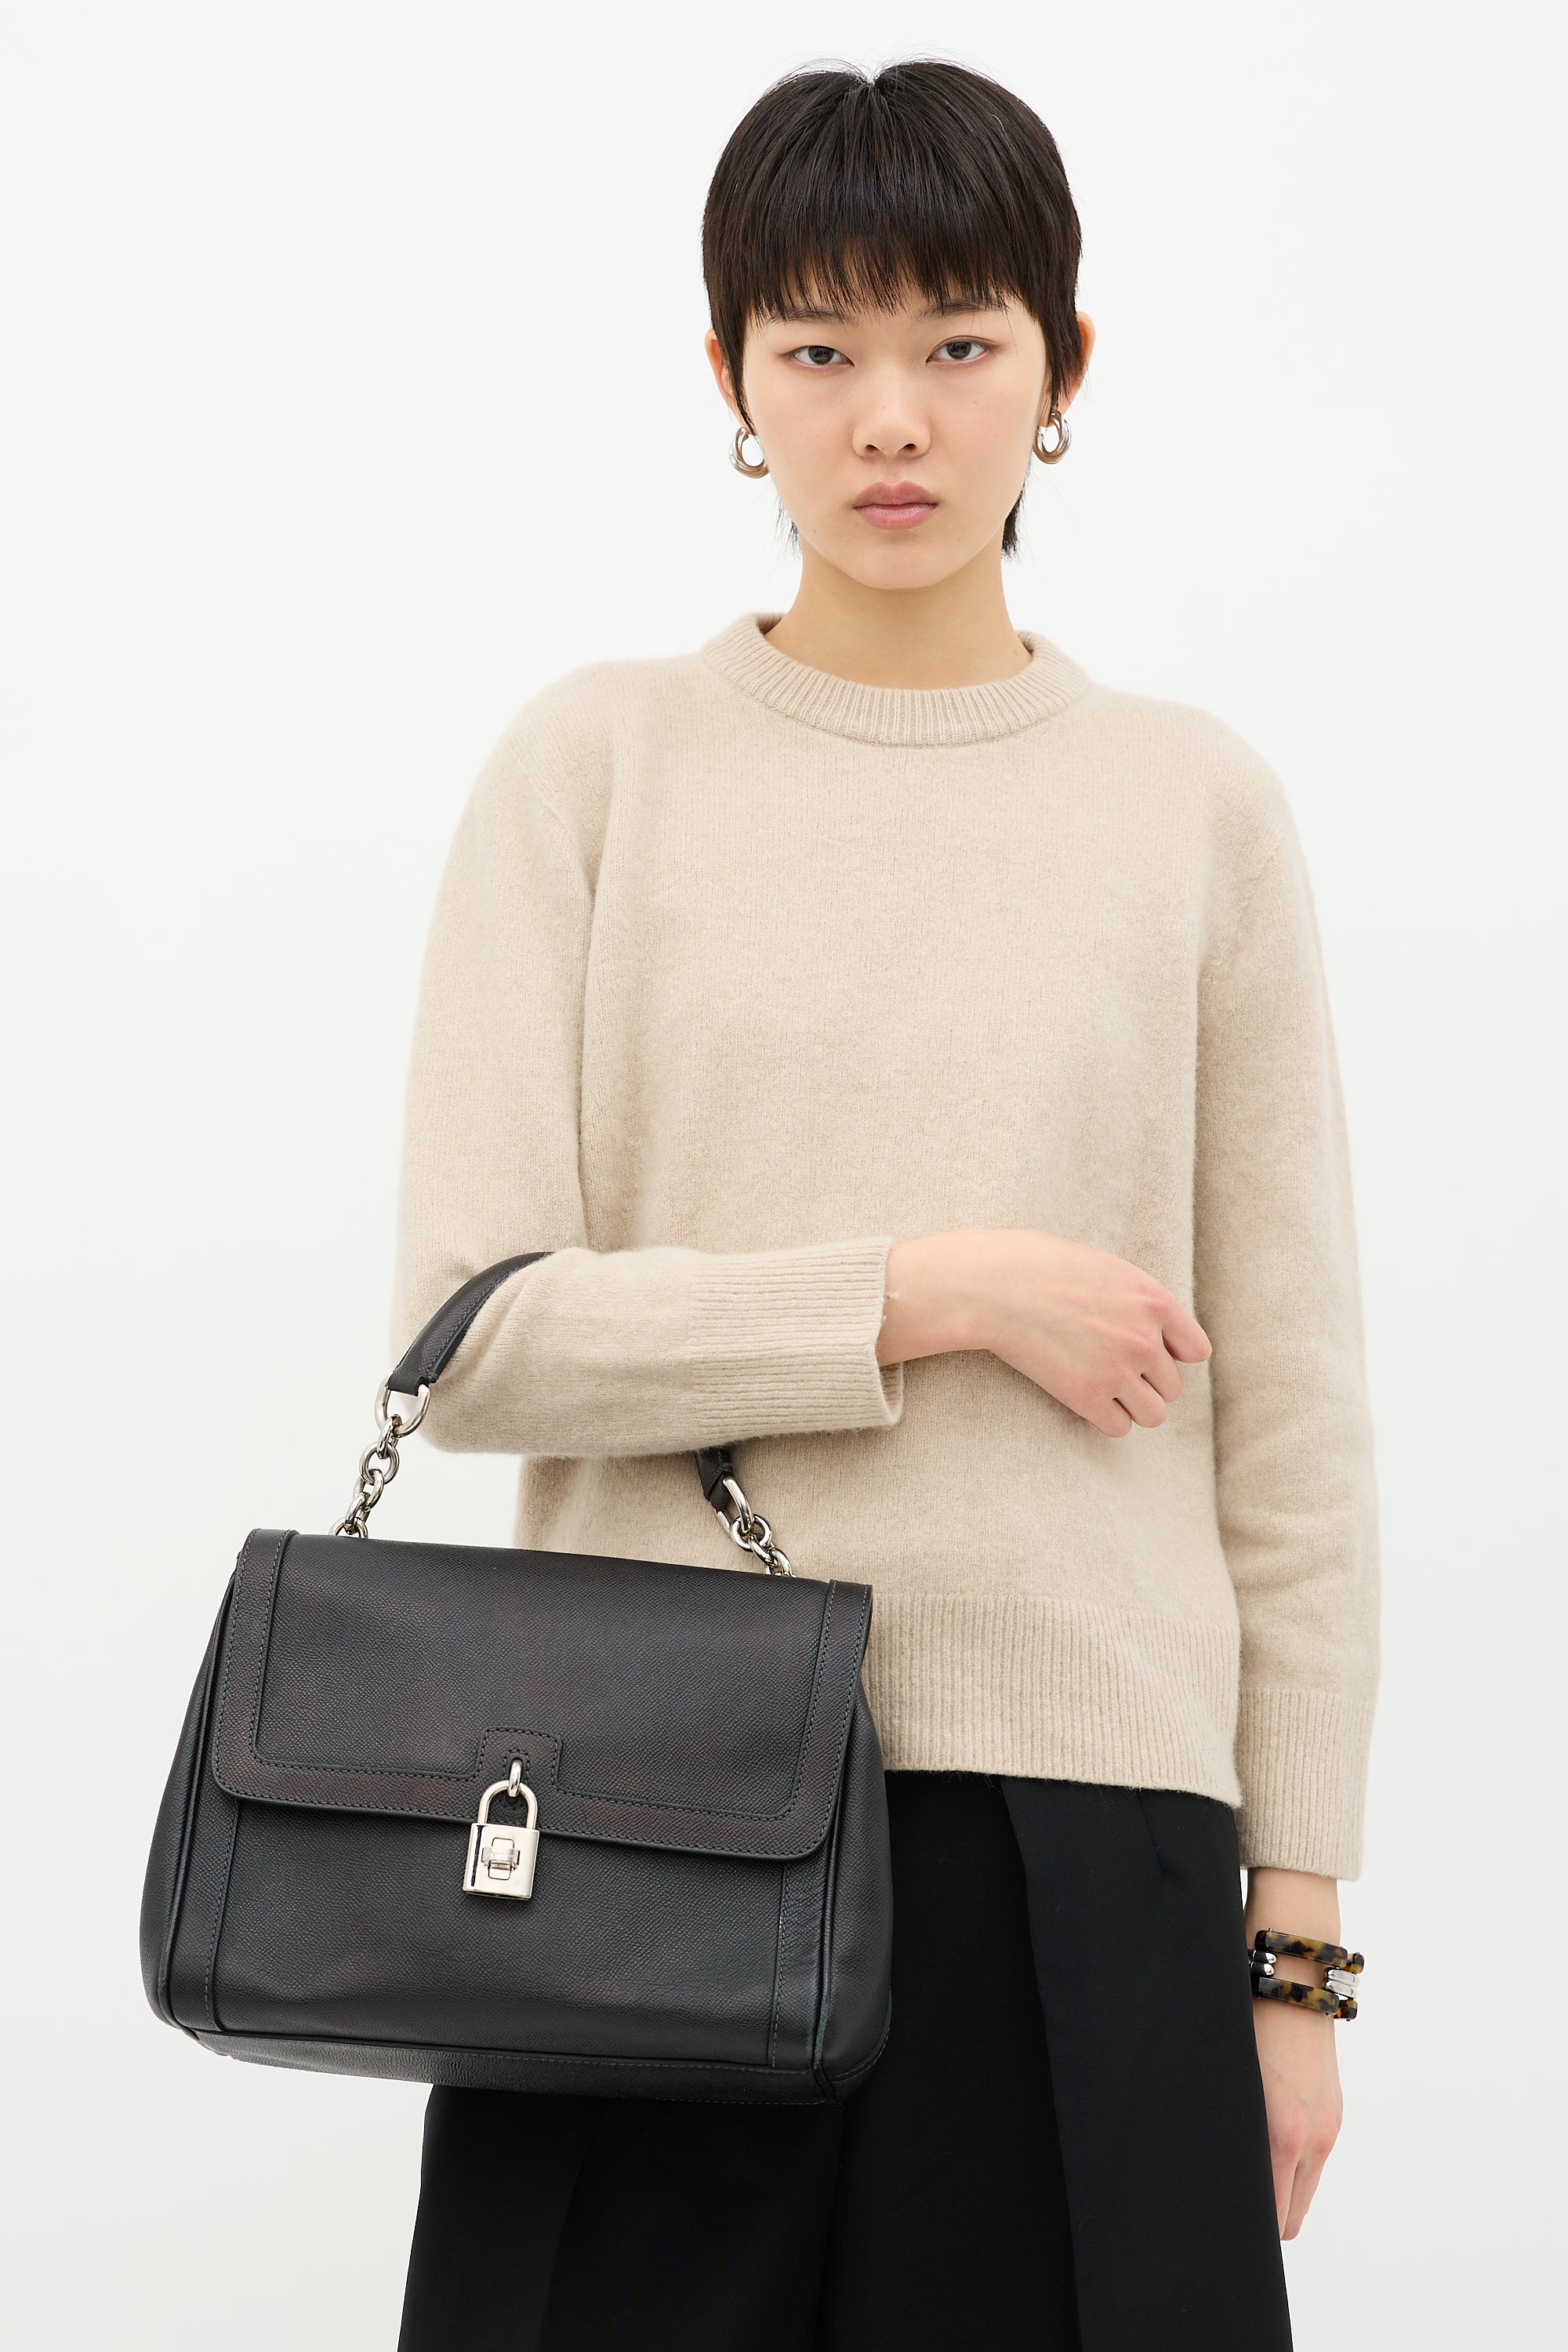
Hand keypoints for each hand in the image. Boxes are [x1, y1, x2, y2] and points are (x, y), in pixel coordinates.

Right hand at [877, 1228, 1210, 1436]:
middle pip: (1172, 1387)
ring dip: (1132, 1406)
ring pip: (1153, 1414)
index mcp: (1154, 1300)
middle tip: (1111, 1368)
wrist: (994, 1286)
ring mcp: (1118, 1370)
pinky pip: (1119, 1428)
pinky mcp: (1087, 1397)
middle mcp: (1145, 1338)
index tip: (1146, 1352)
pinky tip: (1085, 1400)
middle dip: (1147, 1381)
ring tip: (1104, 1390)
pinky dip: (1106, 1419)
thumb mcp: (1104, 1268)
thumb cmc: (1039, 1266)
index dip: (1171, 1354)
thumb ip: (1136, 1299)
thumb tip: (1151, 1329)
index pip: (1196, 1350)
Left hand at [1246, 1867, 1344, 2237]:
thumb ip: (1224, 2121)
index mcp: (1284, 2134)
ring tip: (1237, 2164)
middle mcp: (1314, 2136)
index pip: (1272, 2218)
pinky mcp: (1333, 2104)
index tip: (1215, 2217)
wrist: (1293, 1965)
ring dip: (1277, 2186)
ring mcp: (1328, 2121)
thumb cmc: (1248, 2008)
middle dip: (1261, 2215)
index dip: (1242, 2226)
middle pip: (1290, 2215)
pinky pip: (1313, 2156)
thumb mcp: (1226, 2070)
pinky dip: (1291, 2160)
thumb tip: (1202, 2155)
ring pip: (1304, 2186)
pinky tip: (1261, 2133)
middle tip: (1221, 2194)